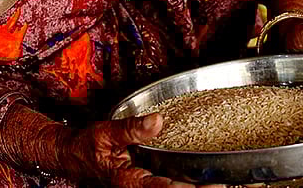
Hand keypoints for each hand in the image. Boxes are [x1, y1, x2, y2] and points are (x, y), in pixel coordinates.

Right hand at [64, 114, 220, 187]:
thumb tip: (157, 120)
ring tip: (228, 184)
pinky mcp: (149, 183)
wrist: (73, 156)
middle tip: (229, 184)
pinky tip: (207, 180)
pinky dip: (190, 184)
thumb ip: (131, 129)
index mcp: (130, 182)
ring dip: (198, 187)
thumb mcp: (106, 132)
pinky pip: (171, 186)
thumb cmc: (87, 146)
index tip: (213, 186)